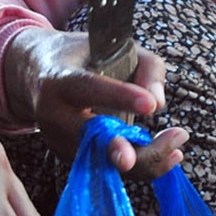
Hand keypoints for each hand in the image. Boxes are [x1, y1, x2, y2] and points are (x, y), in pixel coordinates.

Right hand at [3, 27, 187, 179]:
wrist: (37, 74)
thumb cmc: (86, 56)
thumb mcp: (116, 47)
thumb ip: (146, 67)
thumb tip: (159, 103)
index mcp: (58, 80)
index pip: (88, 88)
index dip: (119, 97)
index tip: (150, 106)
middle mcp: (53, 116)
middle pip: (90, 137)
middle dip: (124, 147)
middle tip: (164, 147)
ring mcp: (58, 142)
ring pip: (103, 161)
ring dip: (145, 159)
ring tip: (179, 147)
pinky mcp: (69, 158)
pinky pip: (107, 168)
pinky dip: (140, 167)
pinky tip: (171, 156)